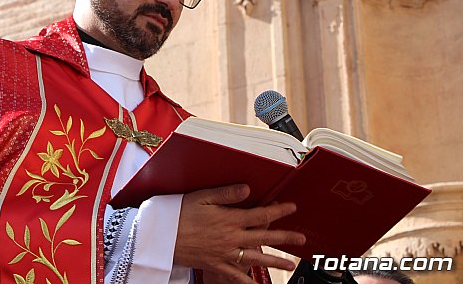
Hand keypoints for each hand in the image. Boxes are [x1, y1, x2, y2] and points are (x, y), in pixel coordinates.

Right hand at [174, 184, 305, 282]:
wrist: (162, 237)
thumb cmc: (180, 214)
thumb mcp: (202, 197)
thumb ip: (227, 193)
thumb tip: (247, 189)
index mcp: (230, 219)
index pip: (261, 215)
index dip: (279, 212)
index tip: (291, 208)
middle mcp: (232, 238)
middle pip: (264, 237)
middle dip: (285, 238)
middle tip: (301, 239)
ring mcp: (225, 254)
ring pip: (256, 258)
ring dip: (275, 261)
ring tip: (290, 264)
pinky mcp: (216, 265)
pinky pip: (236, 277)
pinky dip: (248, 282)